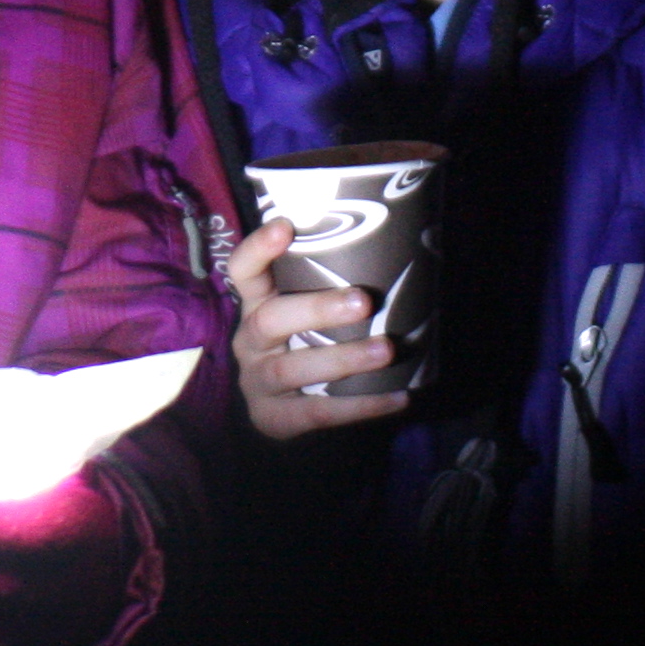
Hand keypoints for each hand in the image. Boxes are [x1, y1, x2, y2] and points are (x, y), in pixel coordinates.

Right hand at [225, 217, 412, 440]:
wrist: (286, 411)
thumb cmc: (307, 344)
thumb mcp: (305, 314)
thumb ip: (328, 289)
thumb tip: (400, 250)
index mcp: (256, 305)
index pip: (243, 271)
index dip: (259, 249)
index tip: (286, 226)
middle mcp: (249, 340)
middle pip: (270, 319)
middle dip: (316, 309)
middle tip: (363, 301)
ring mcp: (257, 382)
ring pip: (290, 369)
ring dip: (341, 358)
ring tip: (385, 350)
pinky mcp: (272, 419)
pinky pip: (316, 412)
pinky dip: (360, 405)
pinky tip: (397, 396)